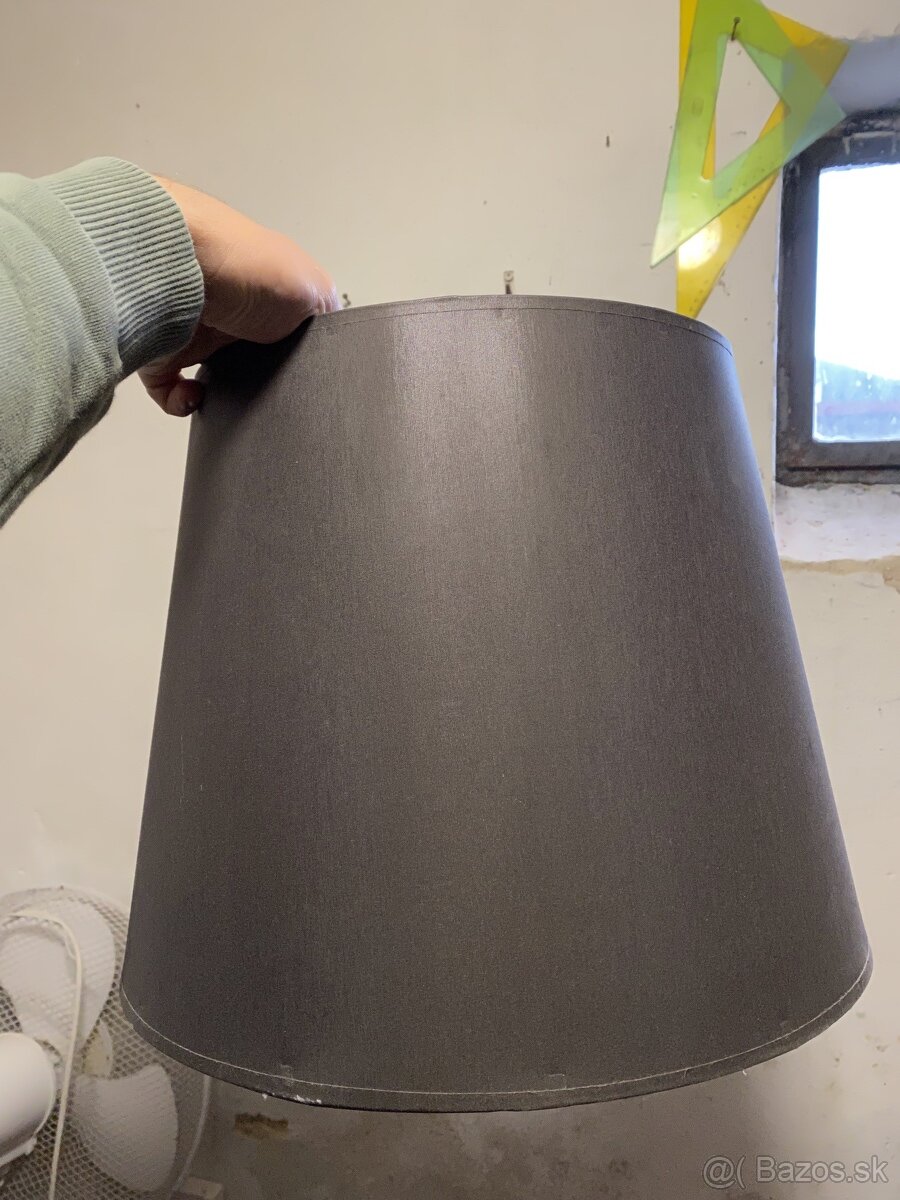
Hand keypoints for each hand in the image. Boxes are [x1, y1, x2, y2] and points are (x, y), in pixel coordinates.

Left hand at [139, 176, 338, 415]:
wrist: (182, 263)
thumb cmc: (248, 265)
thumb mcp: (316, 288)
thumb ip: (326, 313)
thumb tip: (330, 334)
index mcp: (266, 291)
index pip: (284, 325)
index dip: (296, 350)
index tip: (303, 372)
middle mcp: (230, 308)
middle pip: (247, 355)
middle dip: (258, 377)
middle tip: (269, 388)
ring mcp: (194, 329)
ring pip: (210, 375)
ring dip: (223, 391)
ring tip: (234, 396)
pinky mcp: (161, 349)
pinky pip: (168, 389)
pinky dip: (182, 401)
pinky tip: (196, 395)